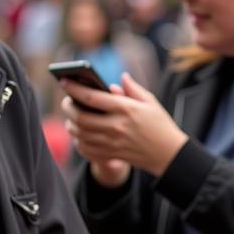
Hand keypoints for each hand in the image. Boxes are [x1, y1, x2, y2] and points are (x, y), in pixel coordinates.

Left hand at [62, 72, 187, 178]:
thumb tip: (119, 78)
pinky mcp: (112, 155)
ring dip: (71, 125)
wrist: (169, 154)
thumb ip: (132, 88)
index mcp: (126, 109)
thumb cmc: (160, 125)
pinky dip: (79, 142)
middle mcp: (117, 126)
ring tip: (71, 117)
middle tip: (66, 102)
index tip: (64, 81)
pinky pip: (87, 150)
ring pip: (80, 134)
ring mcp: (113, 143)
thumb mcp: (150, 102)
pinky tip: (80, 135)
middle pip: (80, 117)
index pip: (93, 97)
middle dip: (68, 107)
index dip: (75, 88)